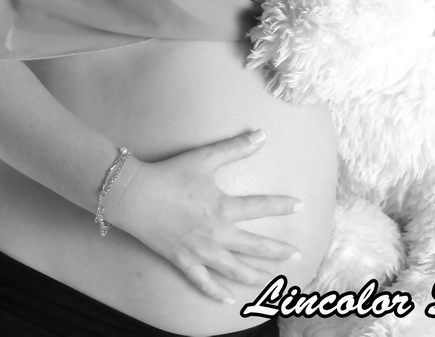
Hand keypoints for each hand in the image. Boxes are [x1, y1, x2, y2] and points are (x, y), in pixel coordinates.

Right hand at [108, 130, 301, 304]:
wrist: (134, 196)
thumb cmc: (170, 174)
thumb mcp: (205, 157)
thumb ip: (235, 147)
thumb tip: (262, 134)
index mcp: (223, 208)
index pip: (261, 207)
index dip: (282, 206)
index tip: (301, 207)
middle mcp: (216, 235)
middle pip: (254, 247)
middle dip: (277, 252)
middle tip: (297, 255)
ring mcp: (199, 252)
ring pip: (234, 270)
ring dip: (255, 276)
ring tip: (273, 280)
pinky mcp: (182, 261)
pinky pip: (202, 282)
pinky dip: (216, 292)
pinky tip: (228, 300)